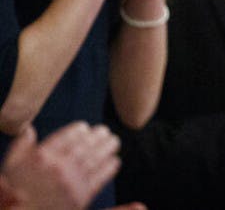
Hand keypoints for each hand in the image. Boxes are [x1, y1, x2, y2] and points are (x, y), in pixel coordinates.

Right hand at [0, 122, 121, 209]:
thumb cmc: (15, 193)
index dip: (78, 130)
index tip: (85, 127)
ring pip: (95, 159)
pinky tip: (114, 161)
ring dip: (106, 148)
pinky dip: (109, 168)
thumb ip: (21, 147)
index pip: (66, 137)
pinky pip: (99, 178)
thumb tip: (29, 129)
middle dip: (97, 137)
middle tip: (104, 131)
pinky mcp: (81, 197)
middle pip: (84, 146)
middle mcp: (59, 167)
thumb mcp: (10, 168)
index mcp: (42, 157)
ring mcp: (72, 182)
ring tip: (113, 141)